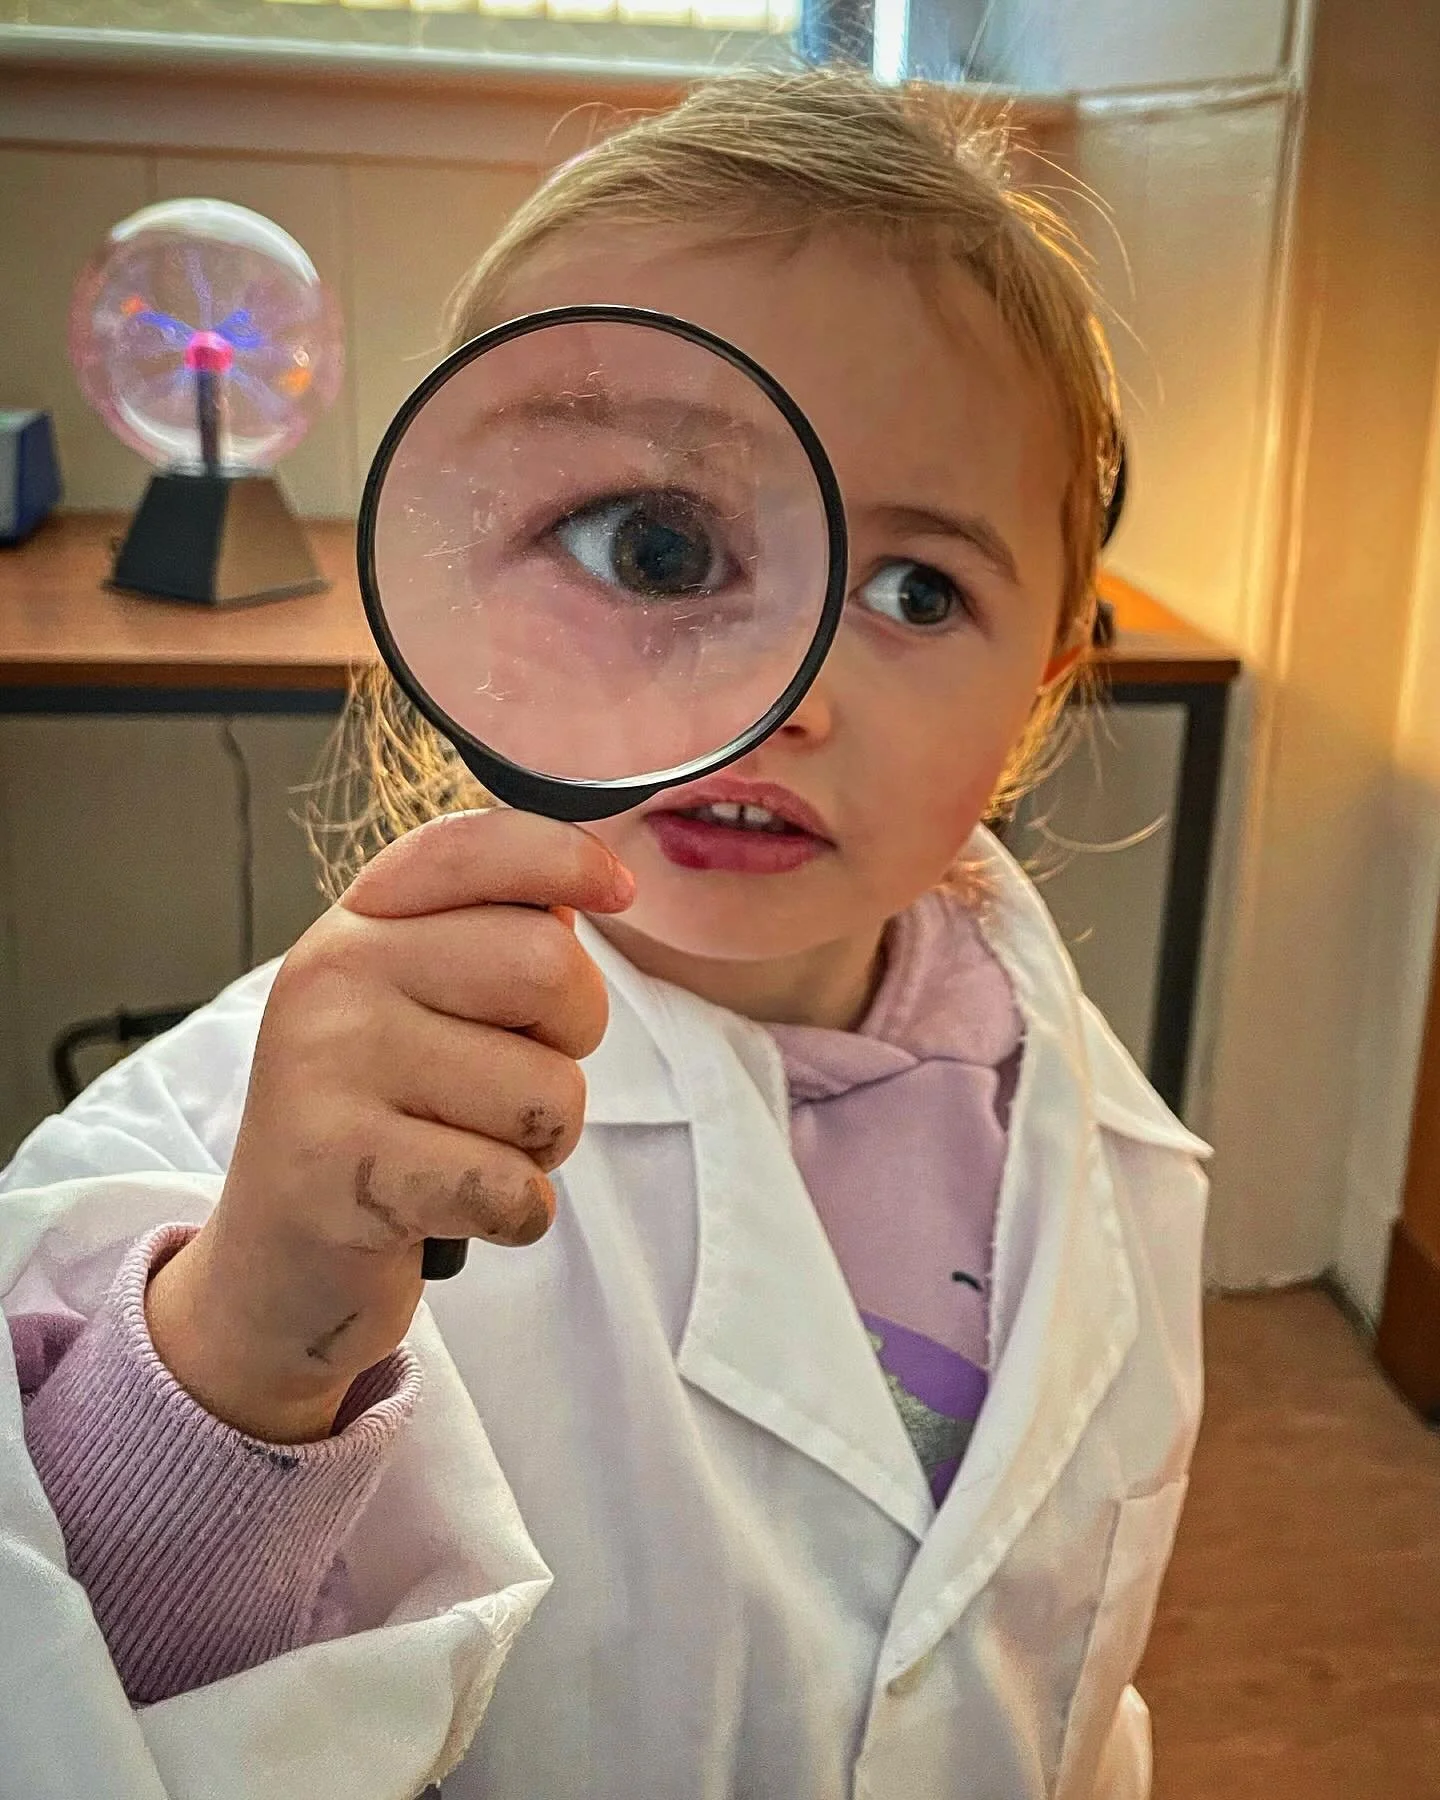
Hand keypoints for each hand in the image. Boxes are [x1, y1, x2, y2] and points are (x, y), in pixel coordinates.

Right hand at [145, 810, 633, 1442]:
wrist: (279, 1265)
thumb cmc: (385, 1123)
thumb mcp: (415, 1007)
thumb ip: (493, 938)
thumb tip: (589, 884)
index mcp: (356, 925)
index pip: (476, 847)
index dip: (568, 858)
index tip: (618, 891)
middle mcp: (333, 977)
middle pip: (549, 967)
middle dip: (571, 1042)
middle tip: (514, 1083)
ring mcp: (329, 1070)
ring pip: (549, 1093)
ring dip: (539, 1146)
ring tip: (466, 1152)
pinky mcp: (343, 1173)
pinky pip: (515, 1188)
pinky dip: (515, 1216)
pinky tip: (455, 1213)